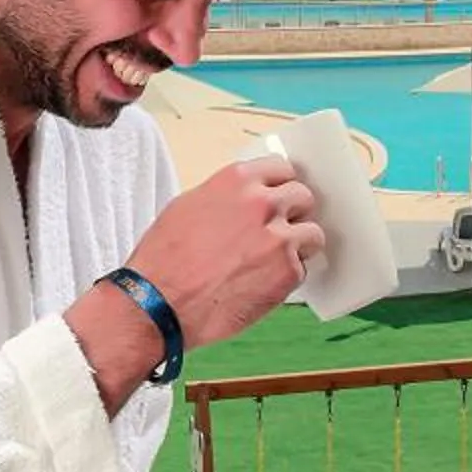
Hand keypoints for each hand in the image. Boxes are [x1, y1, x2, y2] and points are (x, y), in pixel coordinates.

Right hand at [128, 159, 326, 347]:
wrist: (158, 303)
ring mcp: (279, 238)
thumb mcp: (188, 206)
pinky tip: (261, 283)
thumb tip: (244, 200)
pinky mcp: (287, 272)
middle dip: (294, 214)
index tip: (281, 197)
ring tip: (272, 261)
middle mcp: (263, 204)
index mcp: (238, 181)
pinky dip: (287, 277)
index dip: (281, 186)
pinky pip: (302, 268)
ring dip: (298, 246)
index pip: (283, 169)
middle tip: (279, 231)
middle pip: (304, 197)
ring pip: (312, 233)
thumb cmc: (164, 260)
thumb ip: (226, 197)